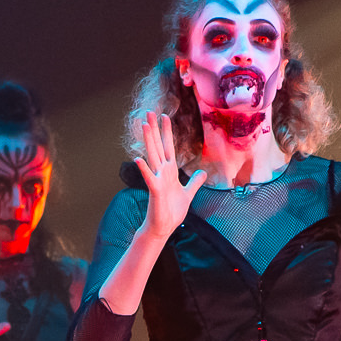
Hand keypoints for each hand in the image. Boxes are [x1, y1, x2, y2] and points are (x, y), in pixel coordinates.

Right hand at [138, 111, 207, 240]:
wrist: (164, 228)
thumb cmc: (172, 212)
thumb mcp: (188, 193)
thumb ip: (195, 182)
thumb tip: (203, 173)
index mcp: (169, 171)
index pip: (168, 147)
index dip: (166, 132)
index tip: (164, 116)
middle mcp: (161, 172)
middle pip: (158, 146)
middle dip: (154, 129)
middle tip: (148, 112)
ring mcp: (157, 180)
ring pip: (152, 156)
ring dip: (148, 141)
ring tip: (143, 125)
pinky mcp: (155, 191)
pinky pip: (149, 178)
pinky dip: (144, 169)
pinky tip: (138, 159)